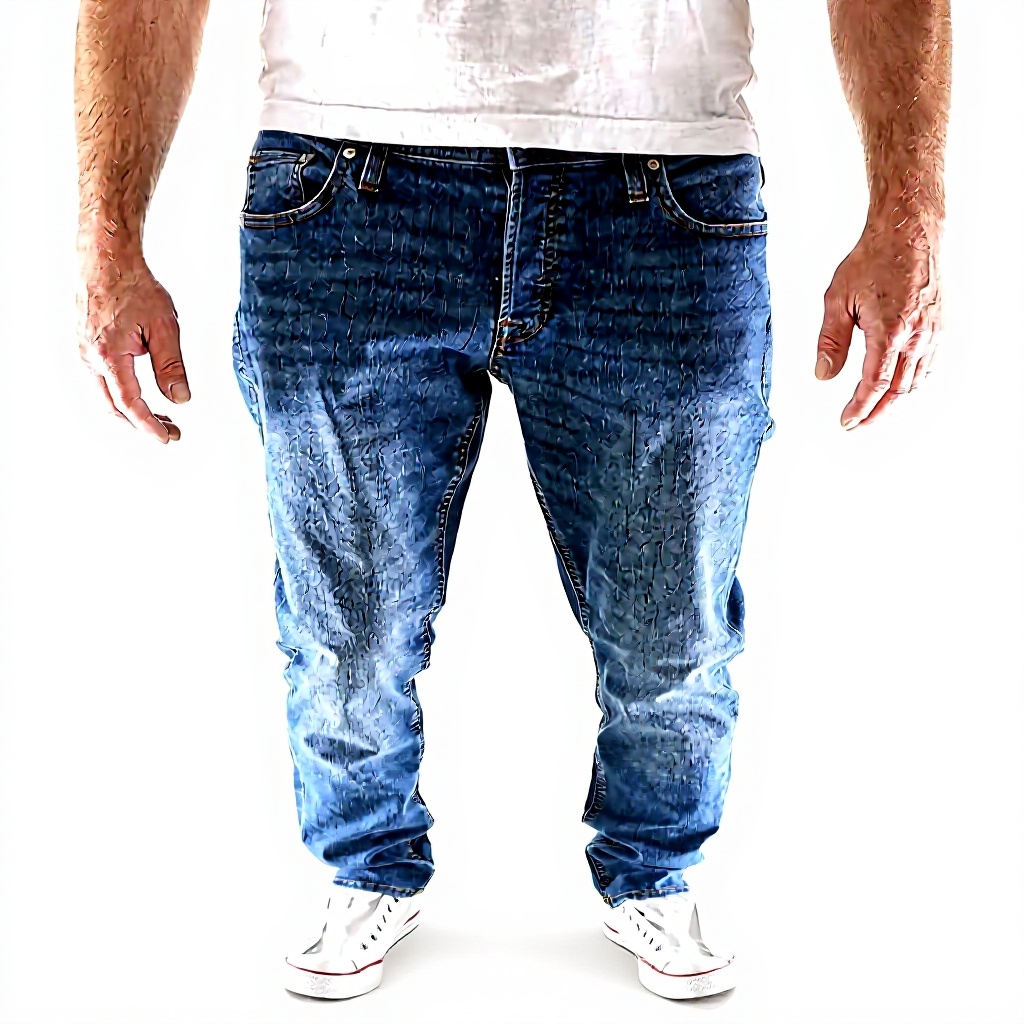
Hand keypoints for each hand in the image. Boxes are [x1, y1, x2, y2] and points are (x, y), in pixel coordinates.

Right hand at [76, 244, 188, 442]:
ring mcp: (81, 352)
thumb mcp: (164, 326)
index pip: (130, 404)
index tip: (167, 438)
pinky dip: (118, 394)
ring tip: (159, 415)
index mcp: (108, 355)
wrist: (105, 258)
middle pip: (112, 407)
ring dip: (130, 411)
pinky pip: (98, 381)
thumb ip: (171, 366)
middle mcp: (88, 358)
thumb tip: (180, 398)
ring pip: (103, 396)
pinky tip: (138, 393)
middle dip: (141, 424)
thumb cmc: (132, 284)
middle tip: (170, 431)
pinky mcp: (82, 346)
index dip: (150, 425)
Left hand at [815, 210, 942, 429]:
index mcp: (890, 330)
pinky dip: (913, 382)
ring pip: (916, 380)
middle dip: (876, 412)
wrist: (909, 232)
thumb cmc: (874, 258)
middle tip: (857, 424)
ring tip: (874, 410)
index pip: (875, 384)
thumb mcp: (837, 299)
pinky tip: (900, 386)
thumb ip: (831, 341)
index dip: (860, 408)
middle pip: (898, 390)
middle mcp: (917, 334)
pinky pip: (929, 364)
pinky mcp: (941, 325)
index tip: (847, 422)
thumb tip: (823, 373)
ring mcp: (933, 331)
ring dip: (894, 400)